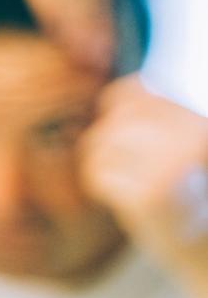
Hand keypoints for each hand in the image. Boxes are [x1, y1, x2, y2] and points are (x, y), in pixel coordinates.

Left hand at [83, 76, 207, 293]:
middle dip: (107, 143)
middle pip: (113, 118)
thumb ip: (167, 122)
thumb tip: (125, 90)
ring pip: (101, 143)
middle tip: (123, 170)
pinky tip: (124, 204)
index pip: (136, 92)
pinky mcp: (150, 195)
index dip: (116, 110)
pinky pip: (99, 174)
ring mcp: (172, 165)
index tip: (123, 138)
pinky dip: (101, 188)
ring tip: (127, 187)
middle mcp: (193, 137)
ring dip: (102, 165)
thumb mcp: (191, 152)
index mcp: (202, 125)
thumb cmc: (198, 207)